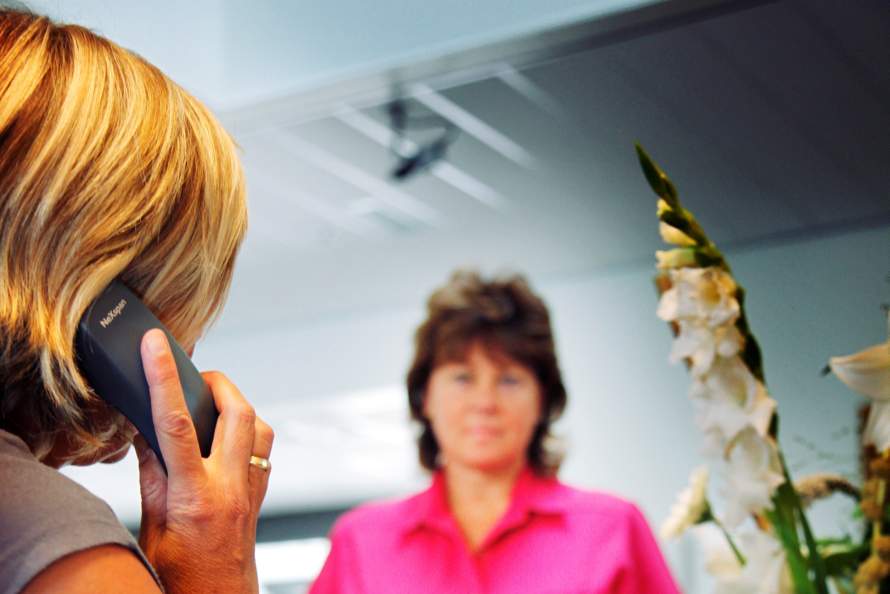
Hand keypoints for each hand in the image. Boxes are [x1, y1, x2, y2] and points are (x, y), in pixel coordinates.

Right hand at [134, 329, 273, 593]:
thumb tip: (145, 431)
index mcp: (196, 495)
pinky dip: (246, 429)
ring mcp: (252, 487)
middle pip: (238, 412)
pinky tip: (225, 434)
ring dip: (237, 405)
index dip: (164, 377)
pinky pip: (263, 445)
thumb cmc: (181, 575)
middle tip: (197, 373)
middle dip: (219, 382)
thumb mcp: (152, 527)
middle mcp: (232, 485)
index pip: (176, 423)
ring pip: (260, 425)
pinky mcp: (261, 491)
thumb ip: (152, 476)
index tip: (156, 345)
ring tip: (210, 403)